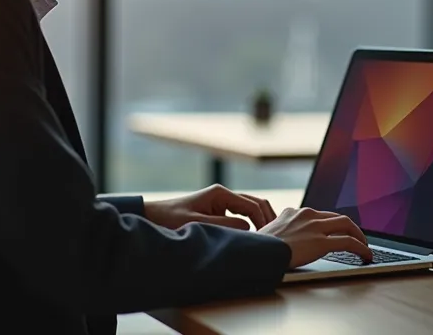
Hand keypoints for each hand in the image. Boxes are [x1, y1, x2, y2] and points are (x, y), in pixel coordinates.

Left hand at [142, 184, 276, 230]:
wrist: (154, 216)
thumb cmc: (172, 219)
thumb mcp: (199, 223)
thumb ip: (225, 225)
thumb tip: (249, 228)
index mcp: (221, 194)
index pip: (252, 206)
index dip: (264, 221)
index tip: (271, 237)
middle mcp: (224, 195)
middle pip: (256, 203)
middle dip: (268, 218)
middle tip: (278, 237)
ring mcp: (223, 202)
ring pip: (251, 208)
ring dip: (262, 220)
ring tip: (270, 238)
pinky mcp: (220, 211)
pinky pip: (242, 215)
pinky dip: (253, 223)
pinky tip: (256, 237)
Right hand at [258, 207, 372, 267]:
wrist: (256, 253)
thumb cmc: (258, 248)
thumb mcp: (268, 234)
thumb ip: (280, 233)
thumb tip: (281, 243)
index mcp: (294, 212)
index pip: (320, 215)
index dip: (332, 224)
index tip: (337, 231)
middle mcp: (307, 214)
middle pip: (337, 217)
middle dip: (350, 228)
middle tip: (357, 238)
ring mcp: (315, 227)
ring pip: (346, 225)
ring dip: (359, 236)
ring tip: (364, 247)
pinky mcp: (321, 241)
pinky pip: (348, 242)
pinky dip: (361, 247)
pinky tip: (366, 255)